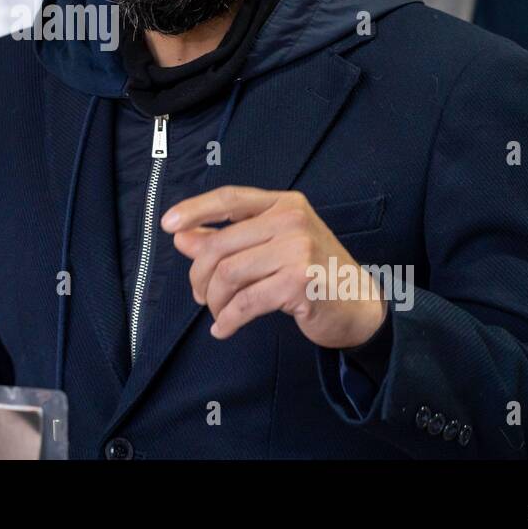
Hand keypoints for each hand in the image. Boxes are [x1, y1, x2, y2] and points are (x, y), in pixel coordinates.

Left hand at [162, 186, 385, 347]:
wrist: (360, 305)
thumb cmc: (313, 273)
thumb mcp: (273, 247)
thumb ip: (228, 239)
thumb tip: (182, 238)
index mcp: (283, 204)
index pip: (230, 199)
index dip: (194, 209)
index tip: (167, 225)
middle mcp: (291, 220)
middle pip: (220, 245)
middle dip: (200, 275)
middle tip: (199, 295)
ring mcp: (297, 250)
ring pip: (228, 274)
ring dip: (214, 300)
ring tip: (216, 312)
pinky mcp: (298, 283)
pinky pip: (245, 302)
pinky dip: (228, 319)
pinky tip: (224, 328)